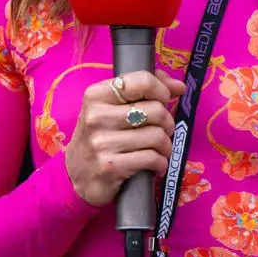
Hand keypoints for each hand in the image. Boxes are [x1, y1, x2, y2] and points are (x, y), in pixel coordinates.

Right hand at [64, 69, 186, 207]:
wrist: (78, 175)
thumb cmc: (101, 136)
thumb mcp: (111, 108)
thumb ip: (143, 90)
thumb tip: (179, 86)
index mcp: (96, 95)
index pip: (142, 81)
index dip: (162, 90)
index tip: (165, 100)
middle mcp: (97, 116)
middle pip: (155, 110)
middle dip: (167, 123)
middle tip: (162, 131)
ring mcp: (102, 142)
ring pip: (157, 136)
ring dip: (166, 146)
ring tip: (159, 150)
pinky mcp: (110, 166)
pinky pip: (152, 159)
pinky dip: (161, 163)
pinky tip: (155, 165)